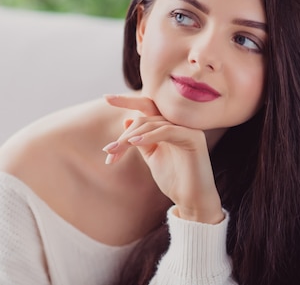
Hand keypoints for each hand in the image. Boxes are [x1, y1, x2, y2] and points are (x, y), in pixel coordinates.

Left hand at [103, 94, 223, 223]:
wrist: (192, 200)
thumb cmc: (174, 179)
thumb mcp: (152, 156)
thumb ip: (141, 139)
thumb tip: (128, 120)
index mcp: (170, 126)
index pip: (147, 106)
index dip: (127, 100)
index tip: (106, 98)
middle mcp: (180, 123)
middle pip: (145, 118)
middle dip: (124, 135)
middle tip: (108, 151)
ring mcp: (188, 129)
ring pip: (152, 124)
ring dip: (130, 138)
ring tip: (114, 151)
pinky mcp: (193, 137)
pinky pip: (166, 130)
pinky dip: (148, 136)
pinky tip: (133, 143)